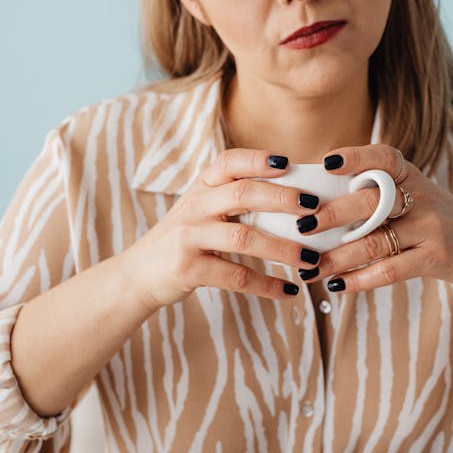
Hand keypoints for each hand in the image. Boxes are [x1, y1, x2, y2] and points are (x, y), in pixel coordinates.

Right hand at [121, 149, 323, 308]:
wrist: (138, 275)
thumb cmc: (184, 240)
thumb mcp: (201, 211)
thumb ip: (234, 200)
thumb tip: (295, 197)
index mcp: (201, 188)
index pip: (229, 162)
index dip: (258, 160)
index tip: (288, 163)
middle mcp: (194, 207)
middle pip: (242, 195)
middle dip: (282, 199)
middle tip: (314, 209)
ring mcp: (189, 237)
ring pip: (243, 238)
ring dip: (282, 249)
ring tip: (311, 259)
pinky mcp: (189, 269)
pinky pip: (235, 276)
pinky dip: (266, 285)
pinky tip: (288, 292)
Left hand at [300, 145, 452, 292]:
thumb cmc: (435, 222)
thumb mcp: (415, 198)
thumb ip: (378, 195)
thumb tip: (317, 205)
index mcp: (412, 177)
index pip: (385, 157)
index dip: (356, 156)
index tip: (327, 163)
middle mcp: (422, 198)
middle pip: (372, 201)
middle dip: (333, 214)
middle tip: (302, 227)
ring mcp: (430, 228)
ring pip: (375, 241)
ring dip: (337, 257)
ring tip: (308, 269)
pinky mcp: (435, 258)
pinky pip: (390, 270)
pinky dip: (360, 280)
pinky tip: (337, 286)